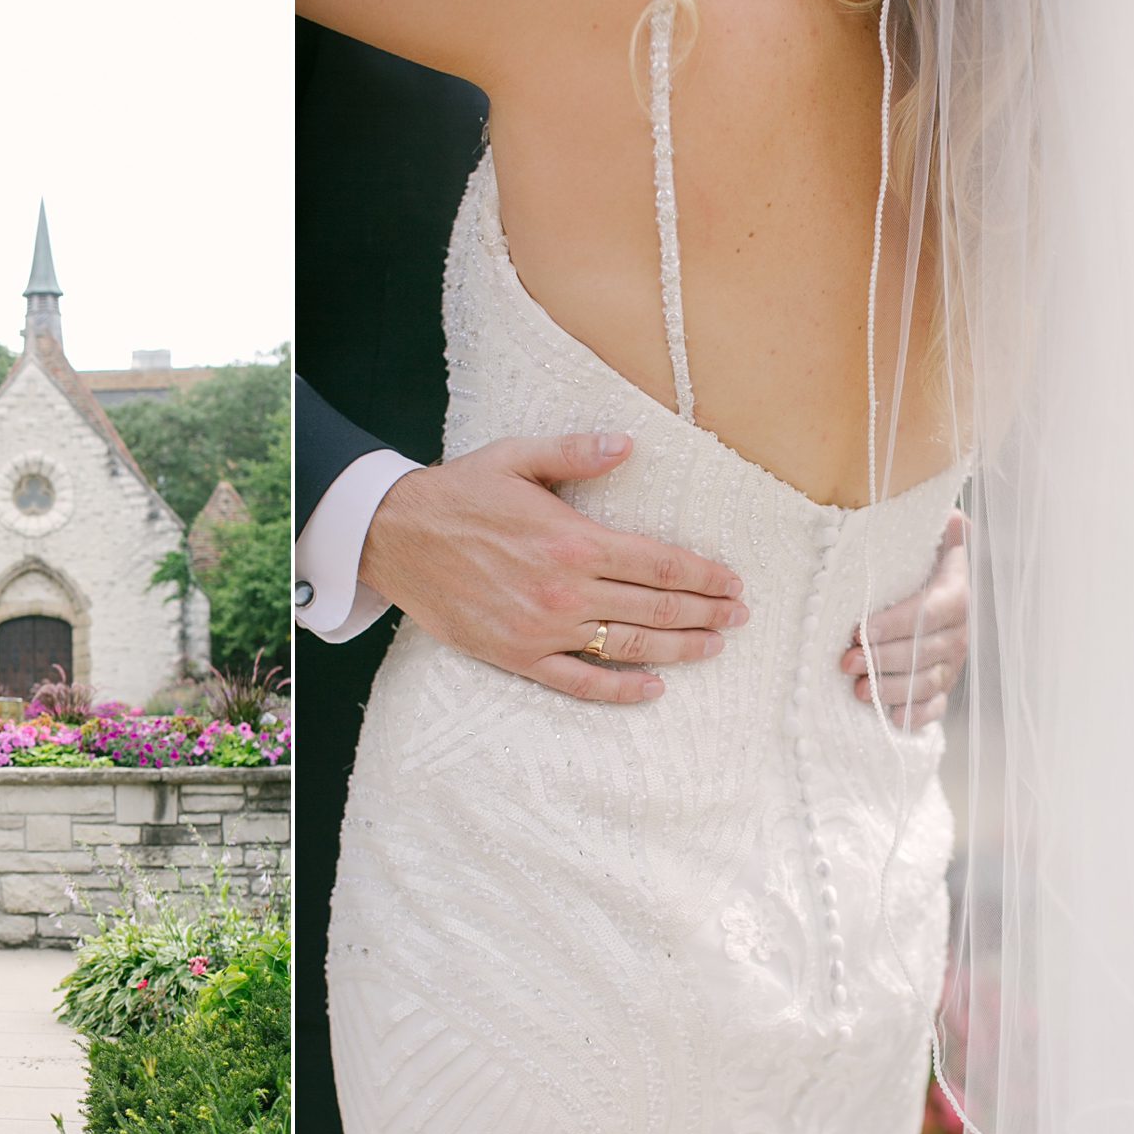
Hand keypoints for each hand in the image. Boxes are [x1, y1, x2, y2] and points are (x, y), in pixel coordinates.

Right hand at [359, 432, 746, 703]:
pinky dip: (620, 689)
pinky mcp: (517, 655)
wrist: (393, 537)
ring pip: (628, 645)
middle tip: (739, 616)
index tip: (733, 581)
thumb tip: (628, 444)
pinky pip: (579, 681)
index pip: (659, 562)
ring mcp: (542, 629)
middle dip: (705, 612)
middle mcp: (565, 589)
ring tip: (713, 646)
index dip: (703, 574)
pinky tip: (652, 688)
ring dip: (679, 648)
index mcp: (573, 539)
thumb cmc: (458, 494)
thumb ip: (576, 453)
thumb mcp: (516, 457)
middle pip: (656, 606)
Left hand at [843, 510, 969, 729]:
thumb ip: (935, 532)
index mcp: (954, 595)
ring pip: (927, 681)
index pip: (932, 610)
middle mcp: (958, 632)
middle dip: (883, 659)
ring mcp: (951, 664)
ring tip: (857, 690)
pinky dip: (915, 715)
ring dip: (891, 688)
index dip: (897, 623)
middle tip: (845, 662)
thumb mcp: (920, 545)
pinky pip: (934, 707)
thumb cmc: (911, 568)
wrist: (922, 597)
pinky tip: (891, 717)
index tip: (859, 629)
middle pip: (926, 650)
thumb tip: (953, 518)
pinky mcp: (940, 689)